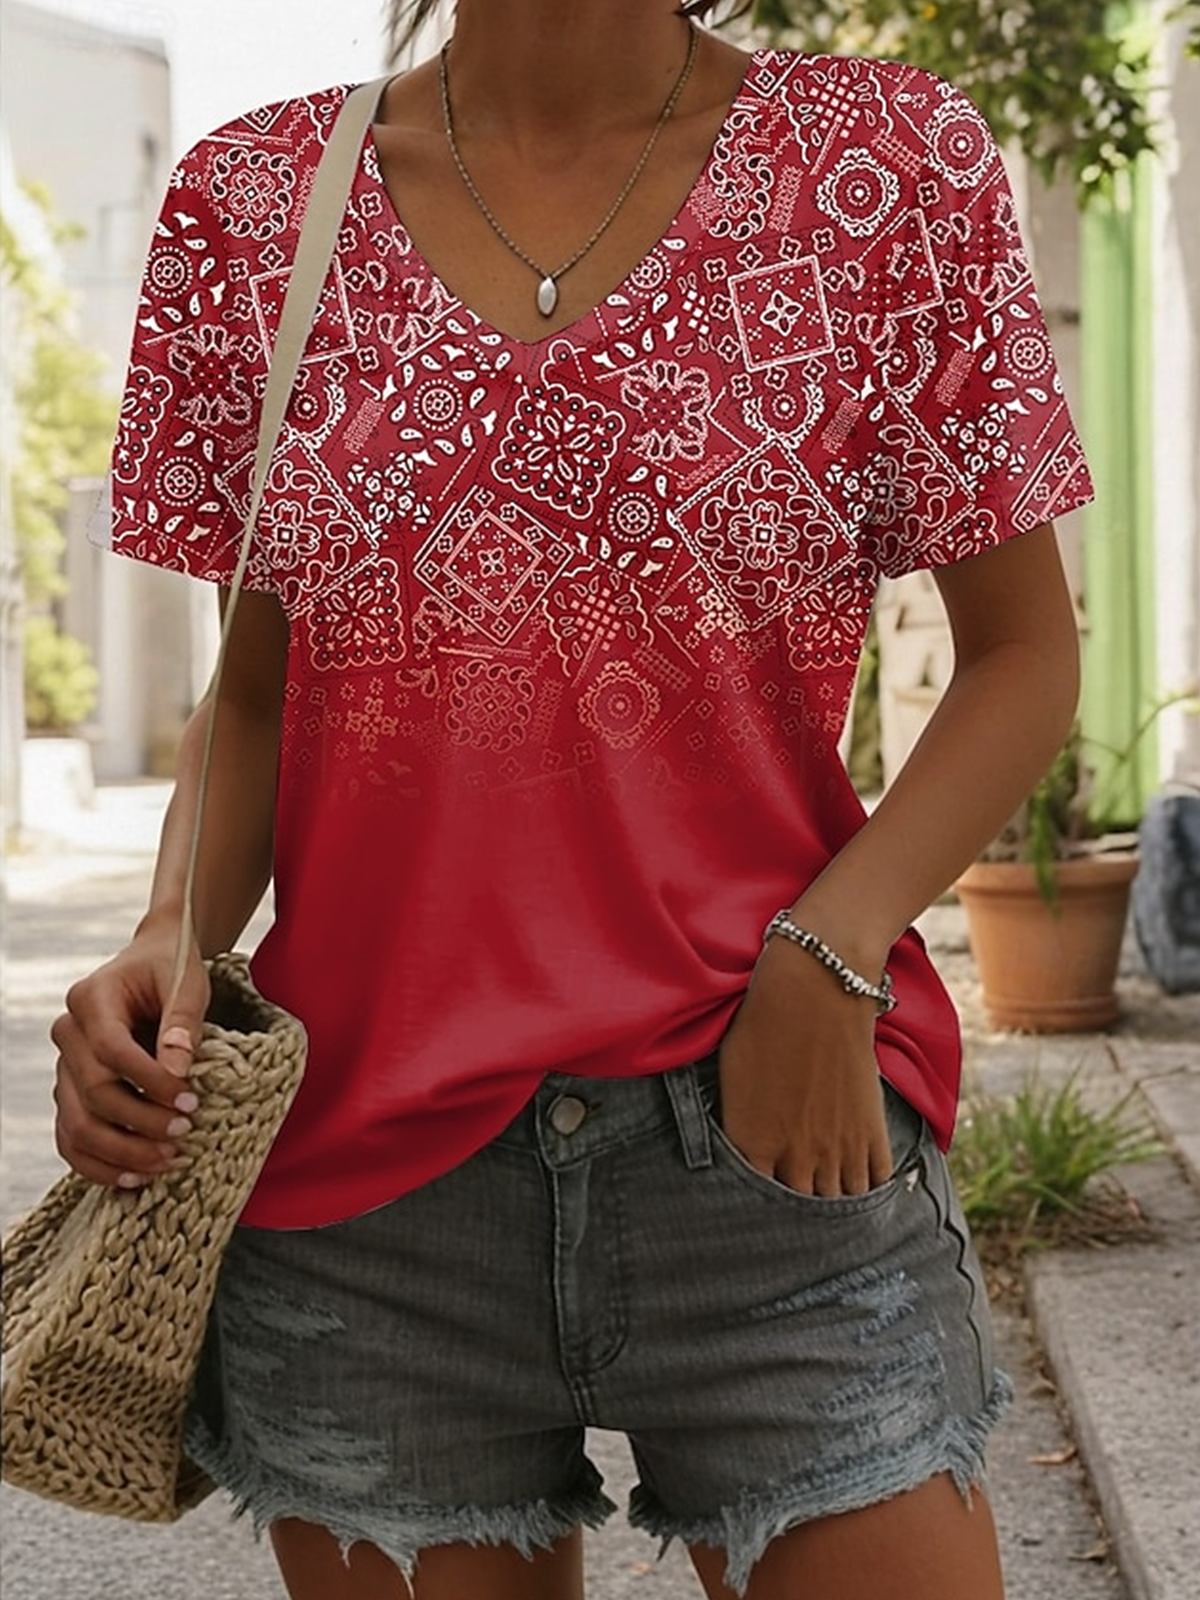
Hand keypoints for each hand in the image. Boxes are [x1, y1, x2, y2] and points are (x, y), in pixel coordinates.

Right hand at [51, 919, 209, 1189]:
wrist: (153, 965)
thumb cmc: (172, 970)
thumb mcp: (187, 983)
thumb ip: (183, 1022)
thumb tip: (179, 1071)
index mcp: (90, 999)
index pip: (112, 1050)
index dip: (150, 1081)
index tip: (189, 1100)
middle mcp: (67, 1034)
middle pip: (94, 1092)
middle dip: (141, 1121)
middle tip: (185, 1132)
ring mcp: (64, 1067)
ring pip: (78, 1124)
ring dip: (122, 1151)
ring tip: (167, 1161)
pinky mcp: (71, 1093)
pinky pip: (71, 1139)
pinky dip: (100, 1164)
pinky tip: (136, 1178)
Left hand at [717, 936, 891, 1196]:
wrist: (816, 990)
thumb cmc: (762, 1024)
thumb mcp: (731, 1076)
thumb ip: (738, 1122)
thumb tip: (742, 1147)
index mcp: (754, 1144)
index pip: (754, 1199)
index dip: (757, 1203)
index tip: (760, 1196)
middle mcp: (796, 1156)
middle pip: (799, 1207)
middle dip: (796, 1207)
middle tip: (796, 1198)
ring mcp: (838, 1147)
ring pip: (838, 1201)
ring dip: (832, 1200)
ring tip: (828, 1193)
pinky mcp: (871, 1131)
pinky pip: (874, 1181)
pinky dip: (867, 1187)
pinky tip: (858, 1182)